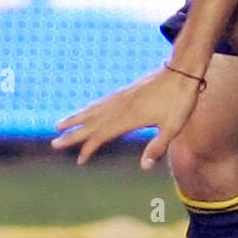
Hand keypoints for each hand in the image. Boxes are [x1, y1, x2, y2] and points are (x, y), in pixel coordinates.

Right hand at [51, 66, 203, 168]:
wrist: (183, 70)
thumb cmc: (180, 100)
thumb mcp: (174, 126)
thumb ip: (158, 146)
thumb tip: (144, 166)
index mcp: (129, 118)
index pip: (102, 135)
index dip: (90, 148)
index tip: (80, 161)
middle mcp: (121, 107)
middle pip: (91, 123)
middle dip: (73, 135)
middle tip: (54, 143)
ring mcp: (122, 97)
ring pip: (93, 110)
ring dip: (76, 119)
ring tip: (59, 124)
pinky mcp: (127, 91)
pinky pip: (102, 102)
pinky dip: (90, 108)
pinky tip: (87, 111)